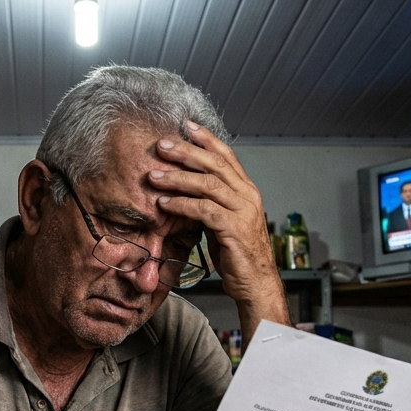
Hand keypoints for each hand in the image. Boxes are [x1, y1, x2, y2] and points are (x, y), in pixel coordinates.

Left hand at [149, 122, 285, 319]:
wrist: (256, 284)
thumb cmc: (238, 254)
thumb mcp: (224, 222)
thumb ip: (211, 203)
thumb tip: (184, 192)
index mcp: (247, 190)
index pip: (227, 156)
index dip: (207, 139)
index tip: (186, 126)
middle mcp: (248, 196)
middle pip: (215, 164)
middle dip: (186, 152)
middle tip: (162, 145)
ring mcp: (243, 212)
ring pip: (208, 184)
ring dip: (178, 178)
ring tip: (154, 176)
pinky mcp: (234, 229)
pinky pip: (204, 210)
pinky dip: (182, 204)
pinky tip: (164, 203)